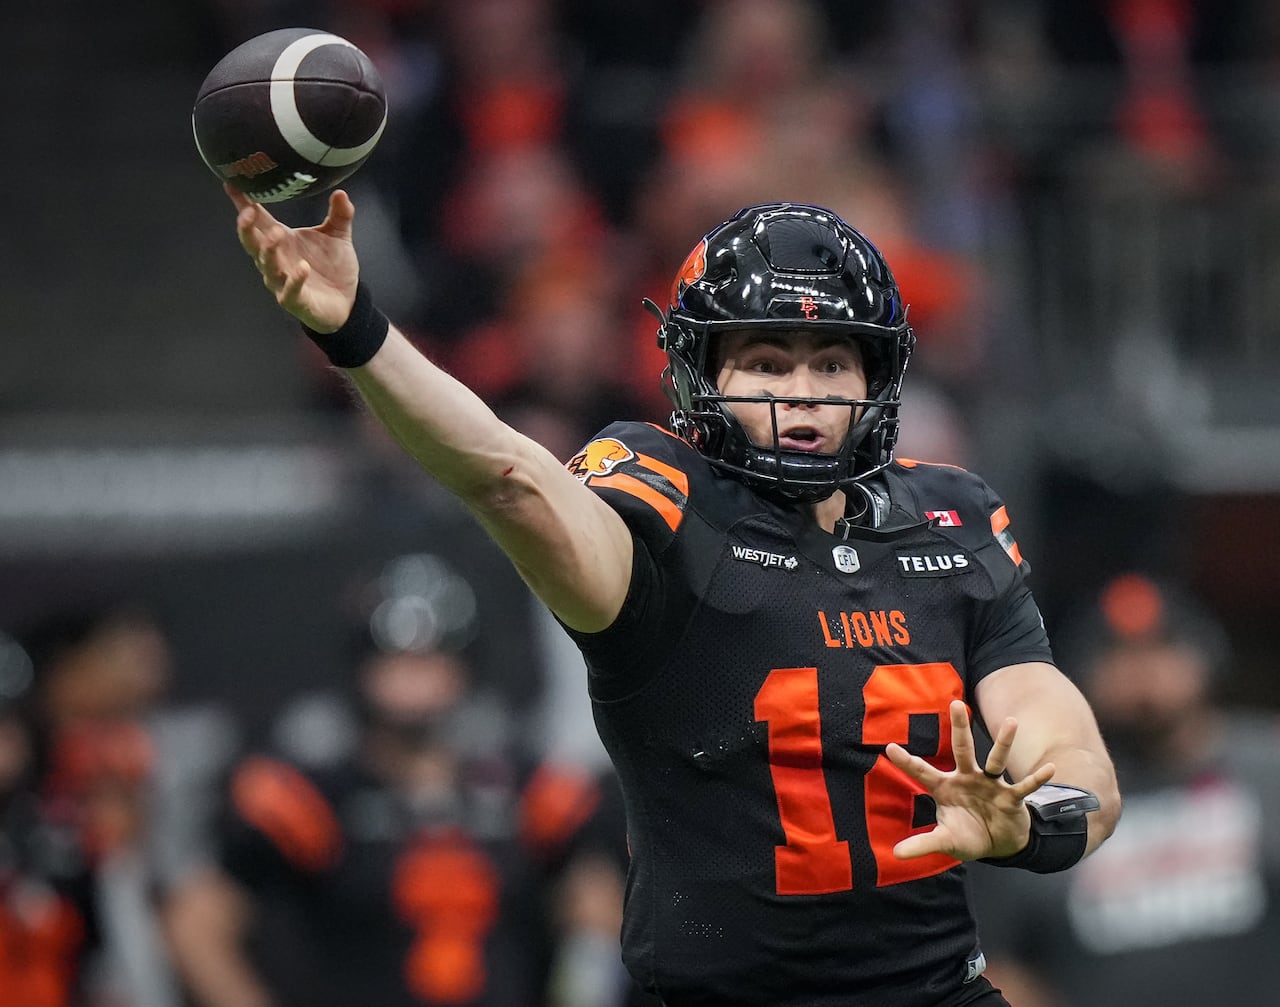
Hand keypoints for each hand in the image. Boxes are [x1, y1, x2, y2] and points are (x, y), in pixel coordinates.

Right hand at [226, 185, 358, 332]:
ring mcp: (283, 282)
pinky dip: (295, 280)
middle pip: (253, 243)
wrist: (347, 303)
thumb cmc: (333, 269)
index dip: (243, 203)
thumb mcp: (338, 236)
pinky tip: (302, 268)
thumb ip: (339, 215)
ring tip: (276, 234)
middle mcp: (277, 260)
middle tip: (249, 212)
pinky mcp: (296, 301)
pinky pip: (290, 291)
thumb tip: (341, 192)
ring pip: (267, 266)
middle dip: (247, 229)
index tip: (232, 184)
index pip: (258, 220)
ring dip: (268, 250)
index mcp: (283, 241)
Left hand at [885, 699, 1055, 861]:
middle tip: (954, 704)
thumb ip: (923, 844)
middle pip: (962, 750)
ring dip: (1004, 742)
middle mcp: (968, 779)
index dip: (907, 761)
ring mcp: (991, 785)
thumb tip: (896, 855)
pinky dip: (1036, 779)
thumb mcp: (945, 841)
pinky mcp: (1011, 798)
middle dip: (958, 728)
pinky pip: (1024, 787)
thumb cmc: (968, 835)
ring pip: (996, 760)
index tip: (888, 748)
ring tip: (1011, 723)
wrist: (999, 844)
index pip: (922, 771)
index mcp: (946, 787)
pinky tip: (1049, 769)